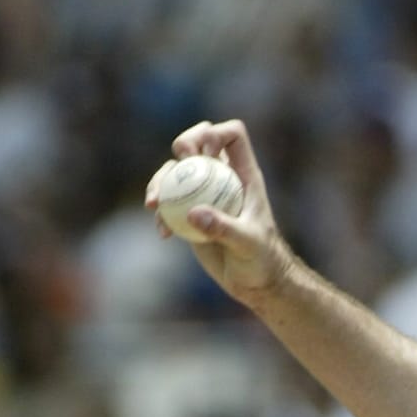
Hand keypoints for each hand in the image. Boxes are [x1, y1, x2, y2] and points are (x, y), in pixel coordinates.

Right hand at [146, 119, 294, 305]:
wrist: (255, 283)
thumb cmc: (262, 261)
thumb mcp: (248, 244)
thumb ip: (224, 228)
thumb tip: (193, 213)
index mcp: (244, 175)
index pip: (232, 135)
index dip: (214, 133)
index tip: (203, 155)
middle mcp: (223, 178)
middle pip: (199, 140)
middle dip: (184, 143)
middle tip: (179, 163)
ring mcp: (205, 193)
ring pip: (177, 169)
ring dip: (160, 180)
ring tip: (154, 204)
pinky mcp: (190, 212)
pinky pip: (167, 200)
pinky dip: (160, 211)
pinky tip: (163, 233)